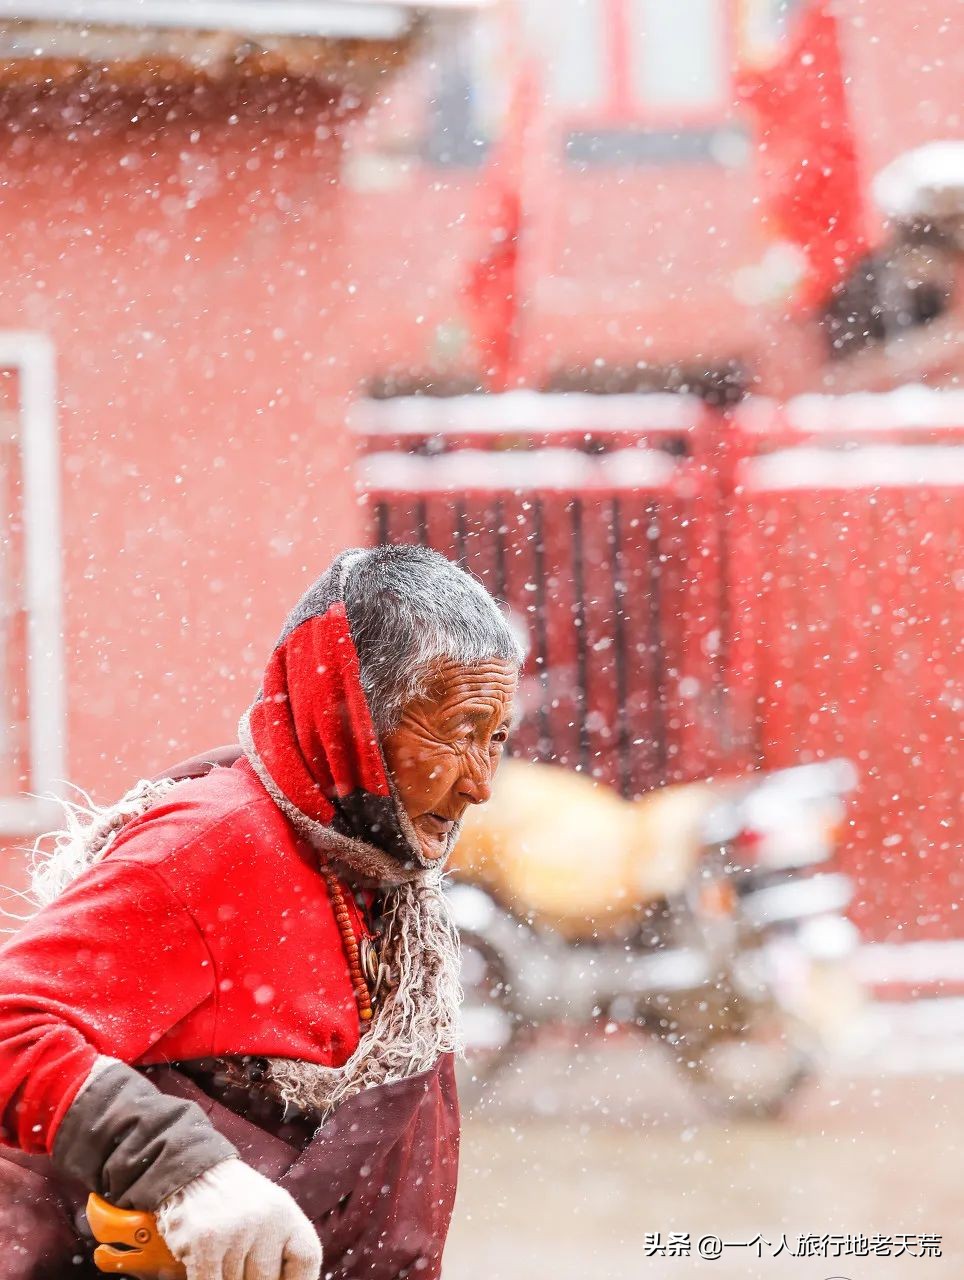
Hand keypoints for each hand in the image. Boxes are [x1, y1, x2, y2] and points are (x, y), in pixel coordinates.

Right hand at [156, 1157, 320, 1279]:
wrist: (194, 1169)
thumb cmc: (236, 1200)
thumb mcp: (269, 1212)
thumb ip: (281, 1246)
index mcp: (286, 1212)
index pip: (307, 1259)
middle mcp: (264, 1219)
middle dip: (252, 1278)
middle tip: (241, 1262)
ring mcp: (235, 1231)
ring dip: (228, 1277)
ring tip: (222, 1253)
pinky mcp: (205, 1241)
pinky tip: (208, 1266)